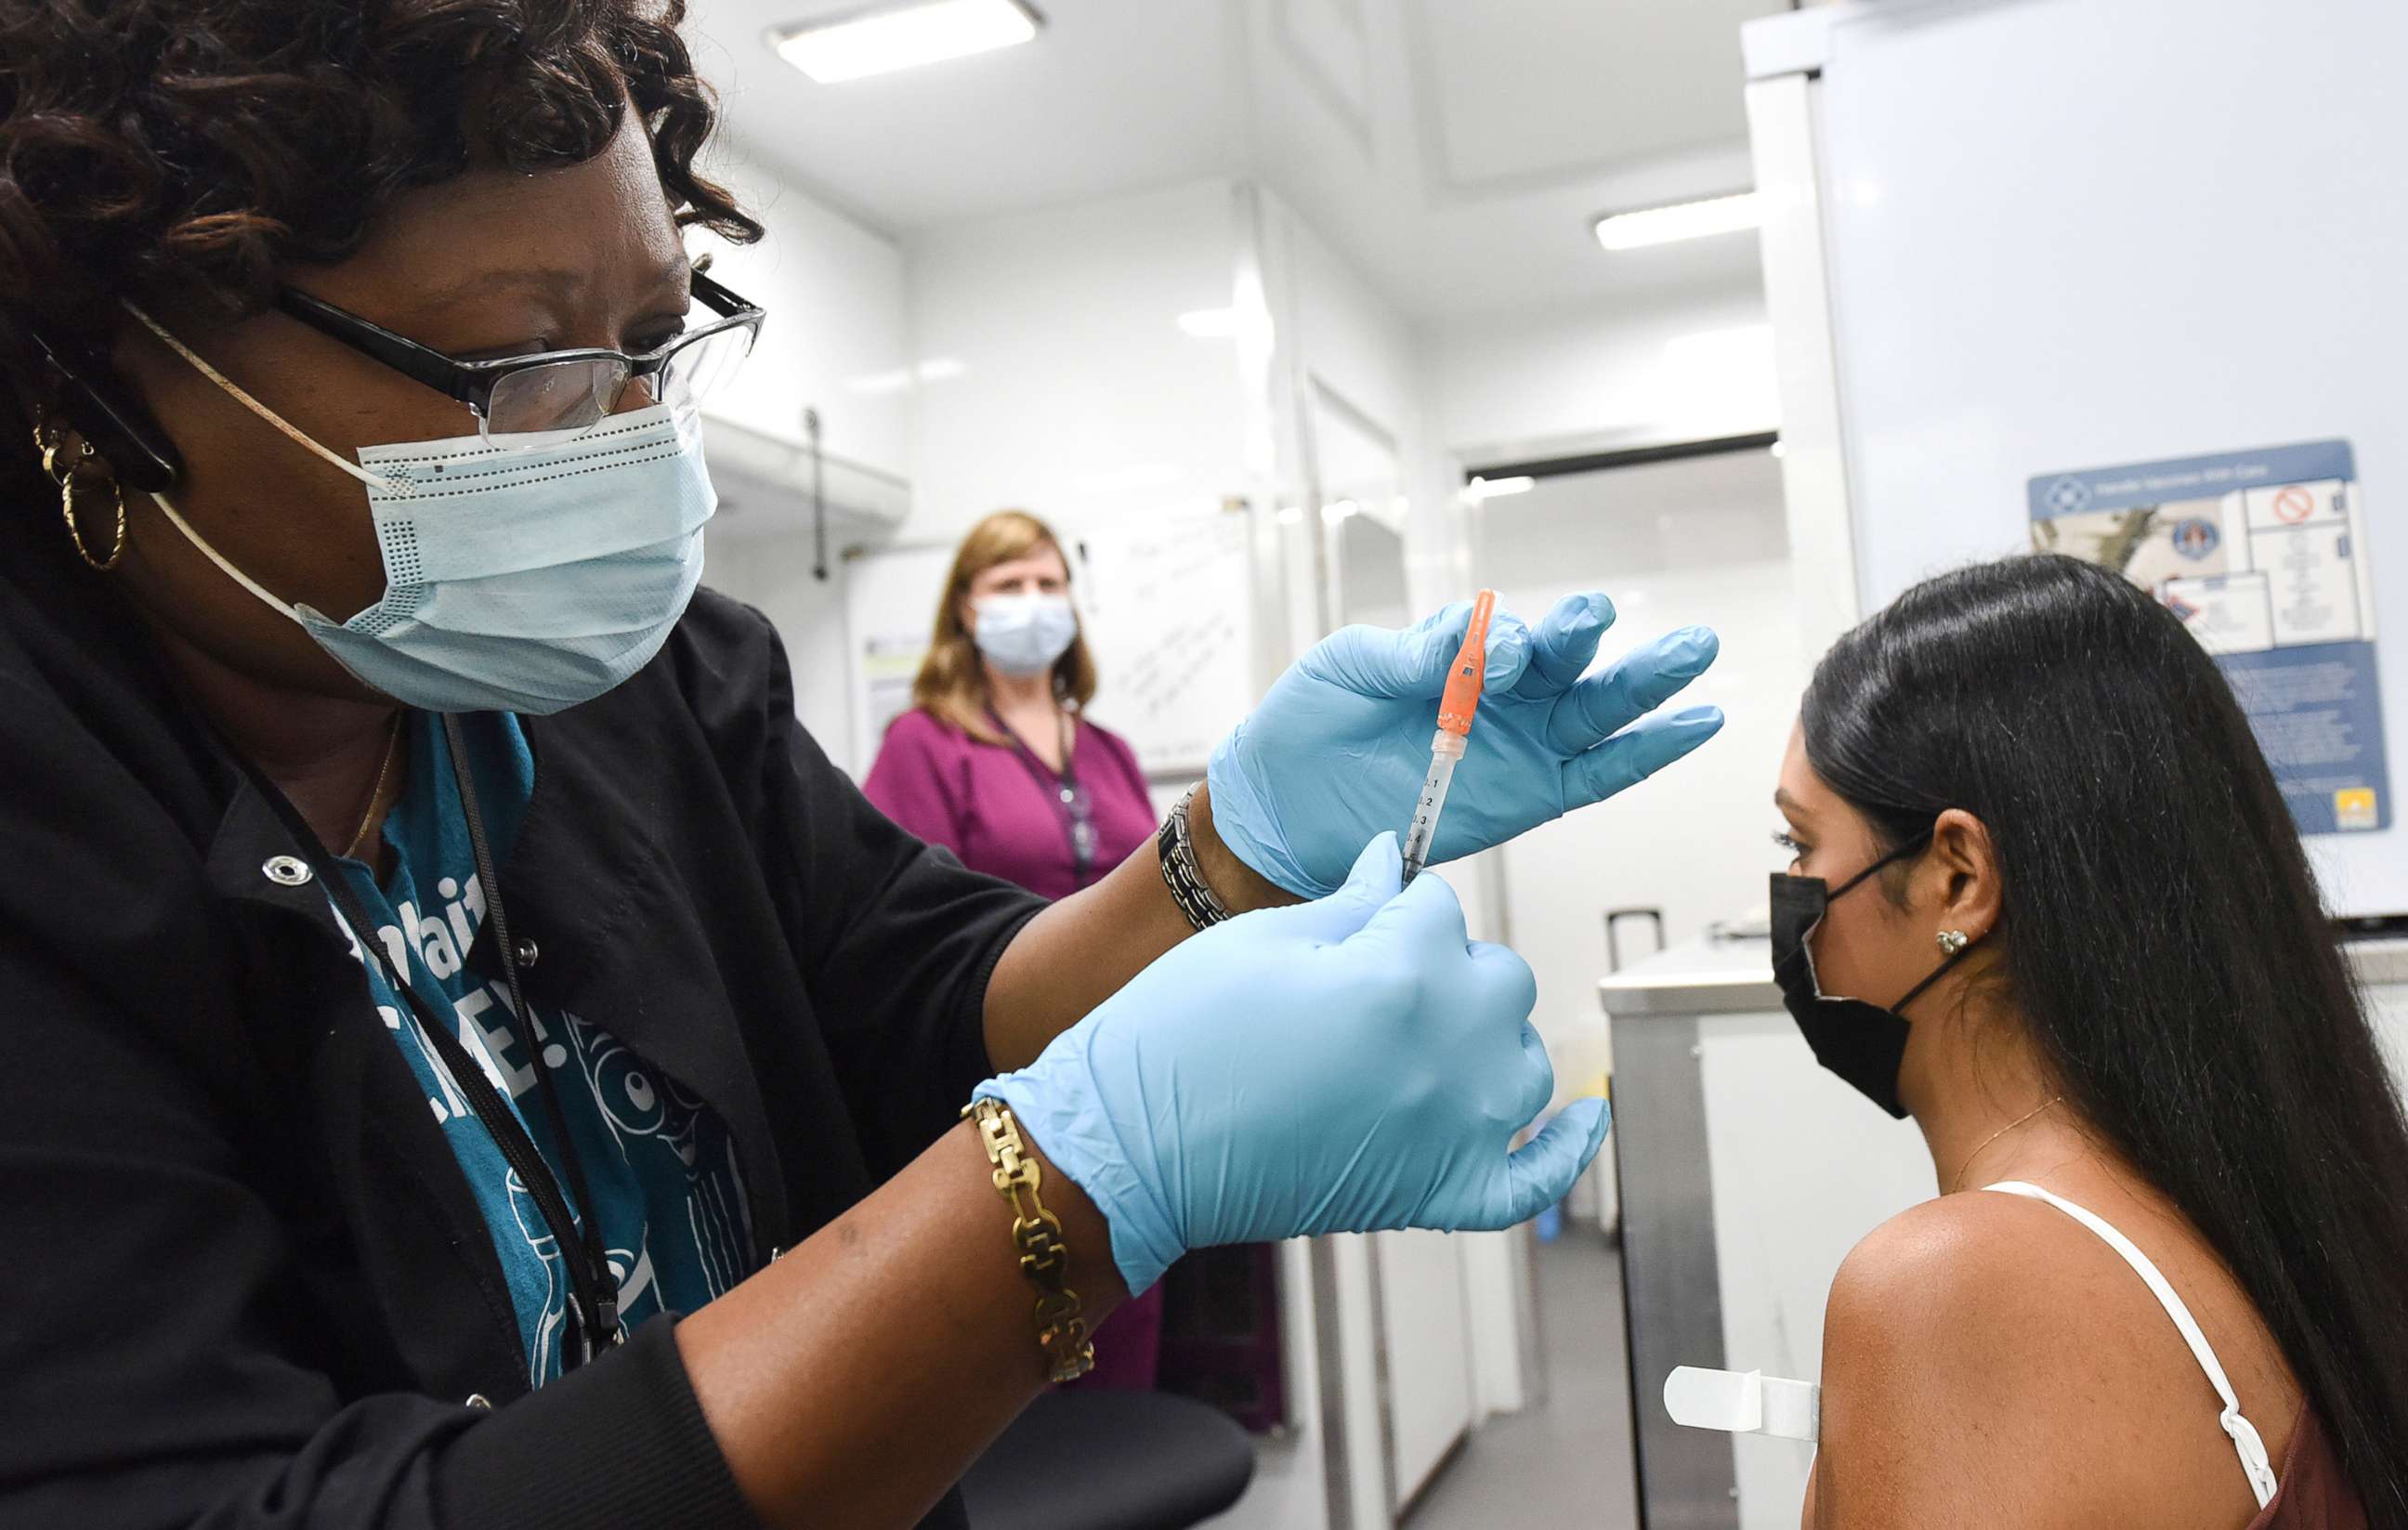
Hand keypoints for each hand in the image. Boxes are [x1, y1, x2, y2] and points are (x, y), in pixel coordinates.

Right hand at [976, 834, 1609, 1294]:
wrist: (1132, 1149)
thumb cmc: (1178, 1039)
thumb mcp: (1263, 941)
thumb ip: (1350, 903)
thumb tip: (1394, 863)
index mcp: (1403, 975)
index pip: (1440, 908)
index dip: (1396, 908)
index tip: (1363, 919)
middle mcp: (1447, 1052)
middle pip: (1498, 978)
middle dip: (1449, 965)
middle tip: (1379, 978)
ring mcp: (1453, 1131)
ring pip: (1523, 1062)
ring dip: (1491, 1039)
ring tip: (1431, 1037)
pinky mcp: (1439, 1195)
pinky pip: (1534, 1177)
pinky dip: (1566, 1148)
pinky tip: (1583, 1117)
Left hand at [1207, 593, 1722, 896]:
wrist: (1280, 807)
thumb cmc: (1309, 725)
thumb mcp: (1349, 669)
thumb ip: (1410, 654)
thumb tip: (1472, 644)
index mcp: (1458, 652)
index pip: (1504, 636)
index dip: (1507, 643)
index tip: (1497, 657)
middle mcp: (1501, 696)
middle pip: (1569, 661)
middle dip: (1602, 638)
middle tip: (1630, 615)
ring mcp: (1520, 747)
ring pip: (1597, 710)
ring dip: (1646, 683)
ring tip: (1694, 650)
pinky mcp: (1530, 798)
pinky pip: (1599, 774)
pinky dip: (1647, 752)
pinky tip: (1693, 724)